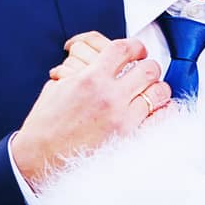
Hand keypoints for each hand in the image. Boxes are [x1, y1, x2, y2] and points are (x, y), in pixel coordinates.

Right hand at [11, 33, 171, 189]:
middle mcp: (110, 96)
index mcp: (90, 78)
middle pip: (148, 68)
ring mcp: (122, 118)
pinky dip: (165, 111)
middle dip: (148, 66)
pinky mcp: (129, 138)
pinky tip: (158, 110)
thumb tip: (97, 65)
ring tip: (151, 91)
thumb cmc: (46, 125)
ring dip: (157, 88)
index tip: (137, 51)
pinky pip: (161, 119)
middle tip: (145, 72)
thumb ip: (81, 71)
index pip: (124, 48)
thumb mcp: (57, 87)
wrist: (40, 157)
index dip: (135, 46)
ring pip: (159, 91)